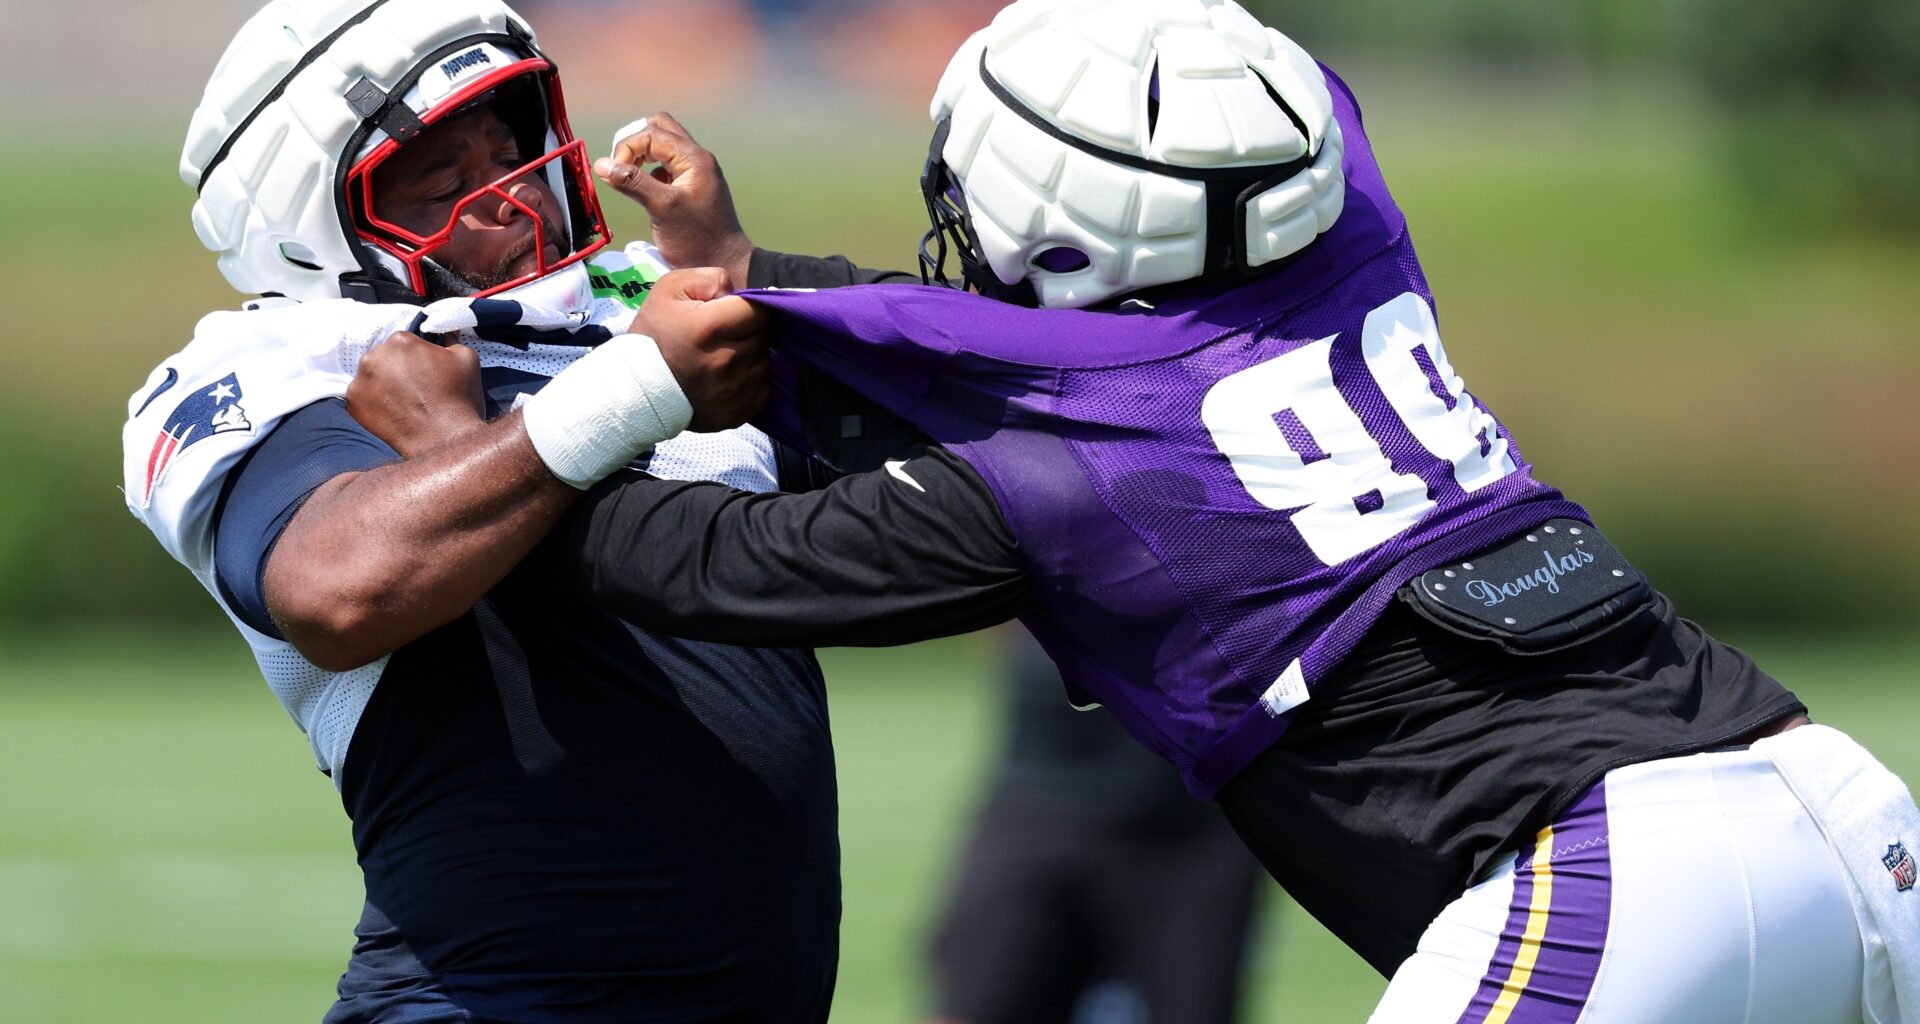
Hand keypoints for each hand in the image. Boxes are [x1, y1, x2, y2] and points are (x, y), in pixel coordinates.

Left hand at [348, 331, 485, 457]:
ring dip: (383, 384)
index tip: (424, 372)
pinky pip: (362, 397)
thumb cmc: (459, 399)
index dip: (415, 357)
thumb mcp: (466, 358)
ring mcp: (361, 380)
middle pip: (383, 357)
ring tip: (403, 402)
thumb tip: (446, 332)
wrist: (445, 439)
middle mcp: (375, 355)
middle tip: (414, 389)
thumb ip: (451, 339)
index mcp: (401, 340)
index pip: (403, 342)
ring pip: (371, 376)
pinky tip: (393, 413)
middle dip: (396, 369)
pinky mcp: (353, 403)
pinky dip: (373, 403)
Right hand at [595, 113, 753, 288]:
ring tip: (629, 177)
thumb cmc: (696, 239)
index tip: (615, 173)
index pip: (652, 133)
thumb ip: (632, 183)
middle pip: (660, 128)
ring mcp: (694, 171)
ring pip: (662, 146)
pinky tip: (644, 191)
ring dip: (641, 156)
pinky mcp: (689, 186)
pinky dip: (648, 171)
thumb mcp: (662, 208)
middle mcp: (696, 158)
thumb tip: (600, 164)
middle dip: (634, 143)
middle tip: (622, 166)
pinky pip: (665, 166)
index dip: (627, 148)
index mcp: (694, 158)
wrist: (724, 264)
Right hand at [632, 268, 770, 431]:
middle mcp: (727, 360)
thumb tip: (737, 291)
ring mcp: (735, 390)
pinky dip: (752, 382)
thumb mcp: (669, 290)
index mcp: (710, 327)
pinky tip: (730, 378)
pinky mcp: (739, 412)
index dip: (750, 308)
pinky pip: (764, 390)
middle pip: (764, 337)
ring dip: (752, 357)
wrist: (636, 389)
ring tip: (726, 357)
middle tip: (726, 336)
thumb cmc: (653, 335)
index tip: (736, 313)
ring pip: (765, 363)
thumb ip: (709, 278)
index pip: (761, 311)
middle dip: (750, 332)